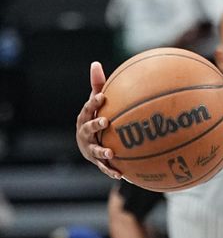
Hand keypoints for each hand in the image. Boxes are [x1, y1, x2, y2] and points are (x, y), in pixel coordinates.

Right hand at [75, 62, 120, 178]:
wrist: (89, 144)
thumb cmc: (95, 117)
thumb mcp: (96, 103)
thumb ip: (97, 85)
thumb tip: (95, 63)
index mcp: (85, 118)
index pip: (88, 109)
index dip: (93, 103)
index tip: (102, 96)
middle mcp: (85, 134)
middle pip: (88, 129)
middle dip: (95, 125)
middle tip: (106, 122)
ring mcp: (90, 149)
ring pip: (94, 151)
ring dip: (102, 152)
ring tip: (111, 153)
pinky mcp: (98, 162)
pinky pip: (104, 168)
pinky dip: (112, 171)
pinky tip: (122, 175)